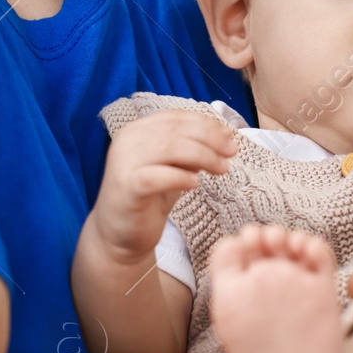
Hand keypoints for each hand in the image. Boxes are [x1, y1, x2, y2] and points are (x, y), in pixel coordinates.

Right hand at [88, 110, 236, 262]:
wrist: (120, 235)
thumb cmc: (150, 198)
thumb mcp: (175, 168)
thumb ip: (192, 150)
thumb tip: (224, 136)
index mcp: (138, 130)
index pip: (176, 117)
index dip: (207, 123)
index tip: (230, 136)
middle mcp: (127, 140)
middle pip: (176, 129)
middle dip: (210, 139)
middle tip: (231, 152)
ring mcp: (124, 162)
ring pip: (170, 148)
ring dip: (203, 156)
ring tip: (222, 168)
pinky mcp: (126, 186)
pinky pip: (157, 176)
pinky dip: (181, 177)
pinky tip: (196, 183)